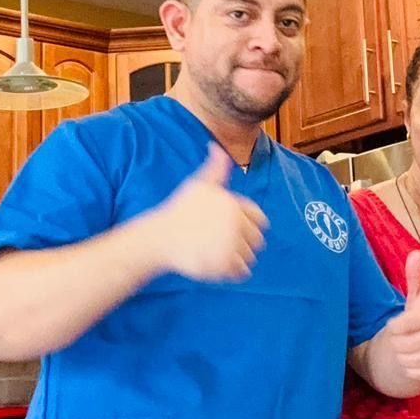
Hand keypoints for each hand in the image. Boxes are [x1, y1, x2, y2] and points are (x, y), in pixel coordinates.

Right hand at [140, 145, 267, 281]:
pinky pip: (242, 272)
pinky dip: (233, 271)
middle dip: (243, 242)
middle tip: (221, 242)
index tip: (229, 228)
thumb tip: (216, 146)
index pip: (260, 219)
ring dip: (238, 257)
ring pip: (250, 257)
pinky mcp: (223, 264)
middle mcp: (234, 224)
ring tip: (217, 252)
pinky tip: (217, 264)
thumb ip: (215, 168)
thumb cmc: (179, 211)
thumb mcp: (198, 185)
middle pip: (257, 240)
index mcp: (233, 205)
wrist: (159, 239)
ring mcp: (230, 245)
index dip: (247, 224)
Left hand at [377, 251, 419, 393]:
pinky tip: (419, 358)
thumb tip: (414, 253)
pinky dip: (411, 368)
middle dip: (398, 341)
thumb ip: (415, 277)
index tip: (402, 323)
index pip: (396, 327)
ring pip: (403, 360)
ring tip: (414, 346)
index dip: (394, 325)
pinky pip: (411, 373)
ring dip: (404, 355)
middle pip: (397, 345)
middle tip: (409, 336)